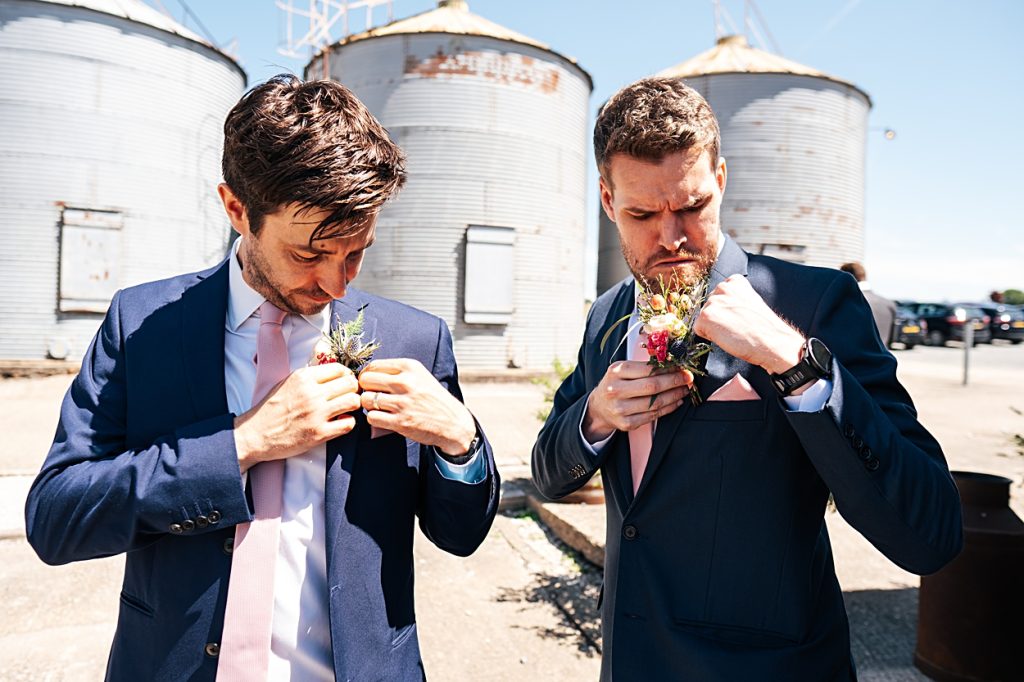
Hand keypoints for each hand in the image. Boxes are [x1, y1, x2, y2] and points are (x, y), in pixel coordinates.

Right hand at [233, 363, 360, 471]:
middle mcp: (311, 394)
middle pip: (350, 384)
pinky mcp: (319, 433)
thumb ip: (310, 377)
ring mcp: (316, 414)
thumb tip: (335, 372)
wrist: (256, 435)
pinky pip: (348, 424)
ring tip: (345, 408)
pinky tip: (341, 422)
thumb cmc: (271, 409)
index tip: (344, 381)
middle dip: (352, 389)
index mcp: (303, 378)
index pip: (339, 368)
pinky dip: (348, 422)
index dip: (346, 375)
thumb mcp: (287, 382)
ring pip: (353, 402)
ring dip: (353, 405)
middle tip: (347, 395)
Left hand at [358, 359, 476, 455]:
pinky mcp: (401, 422)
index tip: (372, 383)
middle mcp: (406, 382)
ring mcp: (403, 403)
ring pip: (366, 399)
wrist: (453, 422)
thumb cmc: (433, 398)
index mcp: (410, 367)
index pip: (373, 366)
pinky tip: (384, 418)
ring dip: (369, 405)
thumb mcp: (420, 376)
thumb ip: (397, 372)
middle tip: (374, 395)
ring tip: (380, 408)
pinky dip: (374, 419)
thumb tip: (366, 373)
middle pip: (366, 380)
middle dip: (366, 389)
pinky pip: (372, 417)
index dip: (368, 375)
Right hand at [583, 361, 692, 441]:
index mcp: (616, 371)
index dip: (668, 369)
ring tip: (684, 390)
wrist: (599, 407)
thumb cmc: (615, 384)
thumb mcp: (622, 370)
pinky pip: (653, 416)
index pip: (648, 369)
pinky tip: (676, 402)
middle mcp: (615, 390)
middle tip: (688, 378)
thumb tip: (672, 364)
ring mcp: (620, 408)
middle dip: (675, 381)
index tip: (681, 367)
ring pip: (655, 403)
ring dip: (675, 396)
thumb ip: (643, 367)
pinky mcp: (626, 423)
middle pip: (653, 386)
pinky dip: (668, 408)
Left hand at [694, 275, 804, 374]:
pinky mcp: (706, 316)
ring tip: (733, 331)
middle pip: (709, 305)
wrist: (772, 341)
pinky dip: (709, 337)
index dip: (727, 310)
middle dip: (719, 318)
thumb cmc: (764, 327)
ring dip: (714, 327)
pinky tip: (726, 337)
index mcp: (735, 281)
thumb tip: (721, 307)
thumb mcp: (751, 301)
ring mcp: (713, 301)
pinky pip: (698, 329)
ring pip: (704, 317)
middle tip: (737, 326)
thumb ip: (735, 298)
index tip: (740, 316)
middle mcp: (722, 287)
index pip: (719, 295)